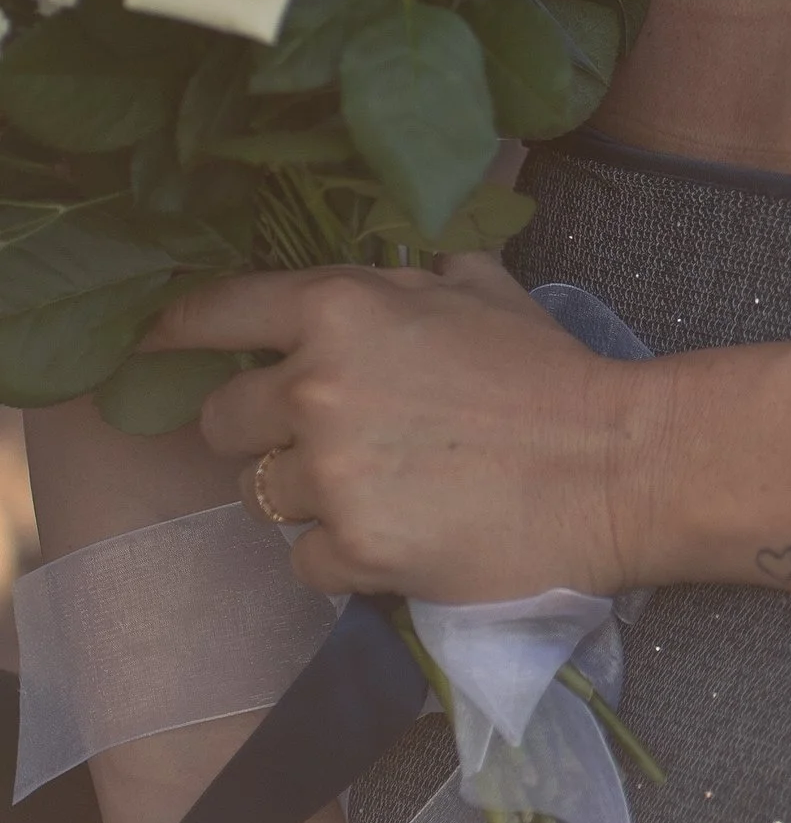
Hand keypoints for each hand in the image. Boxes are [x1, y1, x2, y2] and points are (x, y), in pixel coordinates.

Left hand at [158, 262, 637, 603]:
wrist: (611, 466)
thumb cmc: (549, 371)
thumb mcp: (481, 288)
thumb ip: (410, 273)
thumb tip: (384, 262)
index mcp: (341, 309)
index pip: (218, 312)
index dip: (173, 328)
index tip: (147, 342)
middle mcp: (315, 387)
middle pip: (222, 420)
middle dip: (261, 430)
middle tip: (326, 438)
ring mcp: (327, 475)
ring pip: (260, 494)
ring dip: (305, 495)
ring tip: (380, 489)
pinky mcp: (349, 552)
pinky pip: (304, 560)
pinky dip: (342, 555)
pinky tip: (401, 536)